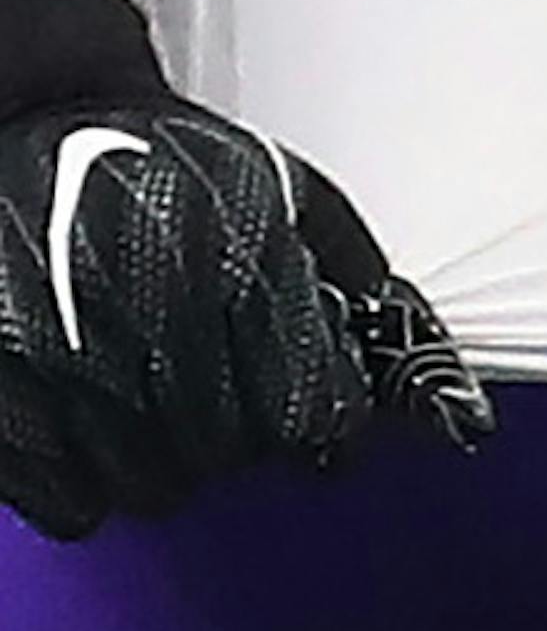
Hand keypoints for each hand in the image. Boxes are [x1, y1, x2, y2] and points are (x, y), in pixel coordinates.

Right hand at [0, 78, 493, 538]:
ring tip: (165, 392)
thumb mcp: (288, 191)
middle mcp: (149, 311)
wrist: (37, 125)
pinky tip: (104, 417)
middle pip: (233, 453)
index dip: (326, 416)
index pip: (312, 410)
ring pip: (156, 486)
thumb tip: (421, 367)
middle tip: (233, 383)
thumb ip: (357, 273)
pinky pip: (73, 504)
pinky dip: (94, 479)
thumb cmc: (166, 161)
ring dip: (174, 457)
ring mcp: (65, 360)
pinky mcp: (6, 401)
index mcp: (236, 258)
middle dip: (249, 429)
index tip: (323, 408)